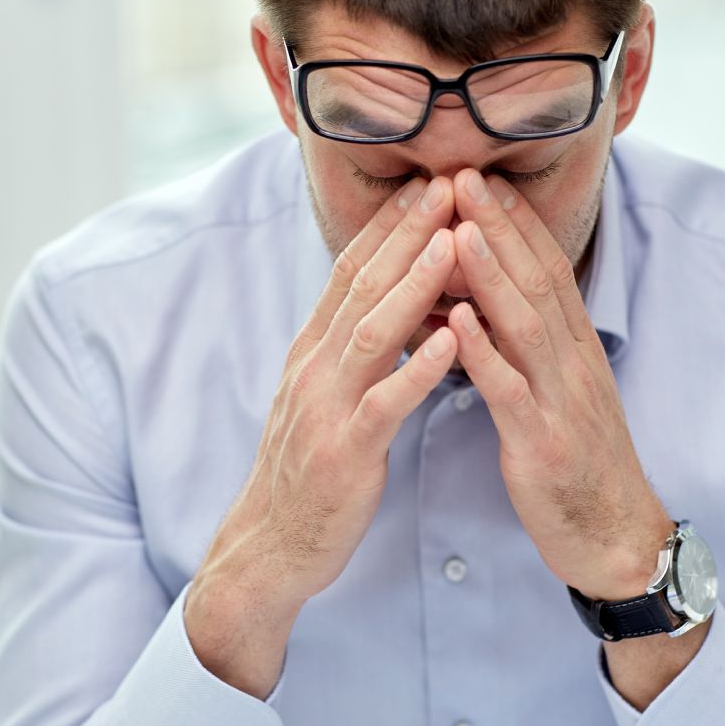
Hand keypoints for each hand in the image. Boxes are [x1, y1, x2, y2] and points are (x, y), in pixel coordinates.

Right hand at [185, 175, 459, 695]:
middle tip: (446, 183)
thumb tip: (381, 299)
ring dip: (413, 283)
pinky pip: (385, 402)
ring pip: (372, 332)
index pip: (350, 270)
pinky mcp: (344, 452)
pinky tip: (453, 337)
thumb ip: (349, 346)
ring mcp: (326, 407)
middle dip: (406, 232)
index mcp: (313, 350)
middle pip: (362, 285)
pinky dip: (418, 367)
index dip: (388, 224)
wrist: (271, 544)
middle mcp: (314, 367)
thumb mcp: (322, 394)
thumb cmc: (309, 466)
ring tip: (452, 241)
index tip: (425, 182)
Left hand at [447, 169, 673, 600]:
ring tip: (457, 228)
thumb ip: (537, 350)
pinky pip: (511, 393)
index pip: (547, 272)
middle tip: (463, 175)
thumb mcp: (566, 396)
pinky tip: (457, 320)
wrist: (619, 539)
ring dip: (491, 274)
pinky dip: (484, 353)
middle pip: (536, 283)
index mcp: (576, 351)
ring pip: (525, 326)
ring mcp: (562, 402)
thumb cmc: (582, 466)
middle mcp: (574, 364)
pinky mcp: (544, 444)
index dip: (516, 223)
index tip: (483, 179)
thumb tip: (499, 308)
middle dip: (499, 226)